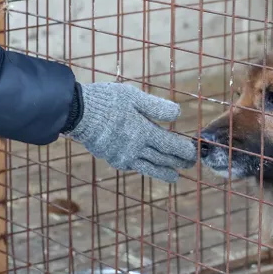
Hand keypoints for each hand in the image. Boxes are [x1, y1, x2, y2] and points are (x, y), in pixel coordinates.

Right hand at [63, 83, 196, 182]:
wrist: (78, 114)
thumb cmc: (107, 101)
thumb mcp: (133, 97)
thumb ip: (156, 107)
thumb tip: (178, 113)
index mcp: (143, 132)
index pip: (170, 146)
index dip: (184, 150)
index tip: (194, 152)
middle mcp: (135, 149)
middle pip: (162, 159)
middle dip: (178, 162)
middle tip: (189, 164)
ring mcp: (123, 157)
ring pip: (149, 168)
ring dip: (163, 172)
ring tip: (174, 177)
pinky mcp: (112, 159)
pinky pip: (133, 166)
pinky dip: (144, 167)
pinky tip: (148, 166)